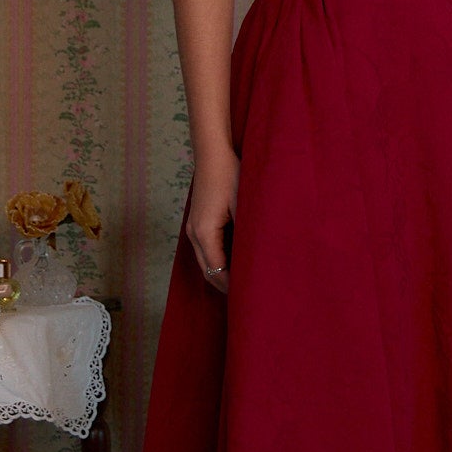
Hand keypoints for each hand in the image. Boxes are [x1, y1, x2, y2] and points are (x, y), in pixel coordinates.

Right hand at [187, 148, 238, 294]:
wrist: (212, 154)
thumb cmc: (230, 176)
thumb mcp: (243, 205)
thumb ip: (247, 233)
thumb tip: (258, 258)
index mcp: (205, 233)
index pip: (218, 271)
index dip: (233, 285)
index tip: (251, 295)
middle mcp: (194, 234)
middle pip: (208, 272)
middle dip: (226, 286)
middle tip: (249, 297)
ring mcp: (193, 229)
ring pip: (206, 263)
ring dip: (222, 275)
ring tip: (244, 284)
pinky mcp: (197, 224)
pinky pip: (206, 251)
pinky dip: (219, 262)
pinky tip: (236, 263)